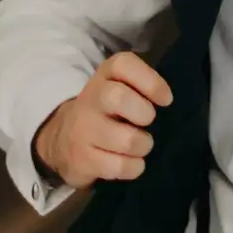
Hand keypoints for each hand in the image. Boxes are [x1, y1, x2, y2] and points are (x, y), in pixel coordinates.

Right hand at [33, 52, 173, 190]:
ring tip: (140, 145)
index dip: (150, 81)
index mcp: (105, 76)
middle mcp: (90, 99)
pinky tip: (130, 162)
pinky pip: (119, 167)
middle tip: (147, 122)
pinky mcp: (81, 160)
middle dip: (144, 113)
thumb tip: (169, 102)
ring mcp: (82, 130)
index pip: (123, 65)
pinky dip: (133, 167)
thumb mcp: (121, 88)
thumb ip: (144, 87)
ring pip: (127, 140)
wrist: (62, 140)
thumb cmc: (107, 111)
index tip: (166, 100)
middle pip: (118, 98)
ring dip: (143, 145)